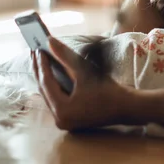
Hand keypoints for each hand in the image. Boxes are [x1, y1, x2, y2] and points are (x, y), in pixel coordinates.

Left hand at [32, 37, 146, 130]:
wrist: (128, 107)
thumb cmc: (109, 90)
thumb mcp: (85, 71)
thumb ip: (65, 56)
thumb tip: (49, 41)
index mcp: (62, 111)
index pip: (46, 84)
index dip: (42, 65)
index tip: (37, 49)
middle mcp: (60, 120)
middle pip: (45, 91)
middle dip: (40, 70)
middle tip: (35, 52)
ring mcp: (65, 121)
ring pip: (50, 95)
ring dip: (46, 78)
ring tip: (41, 60)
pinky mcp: (71, 119)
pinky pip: (57, 100)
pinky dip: (55, 86)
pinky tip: (52, 73)